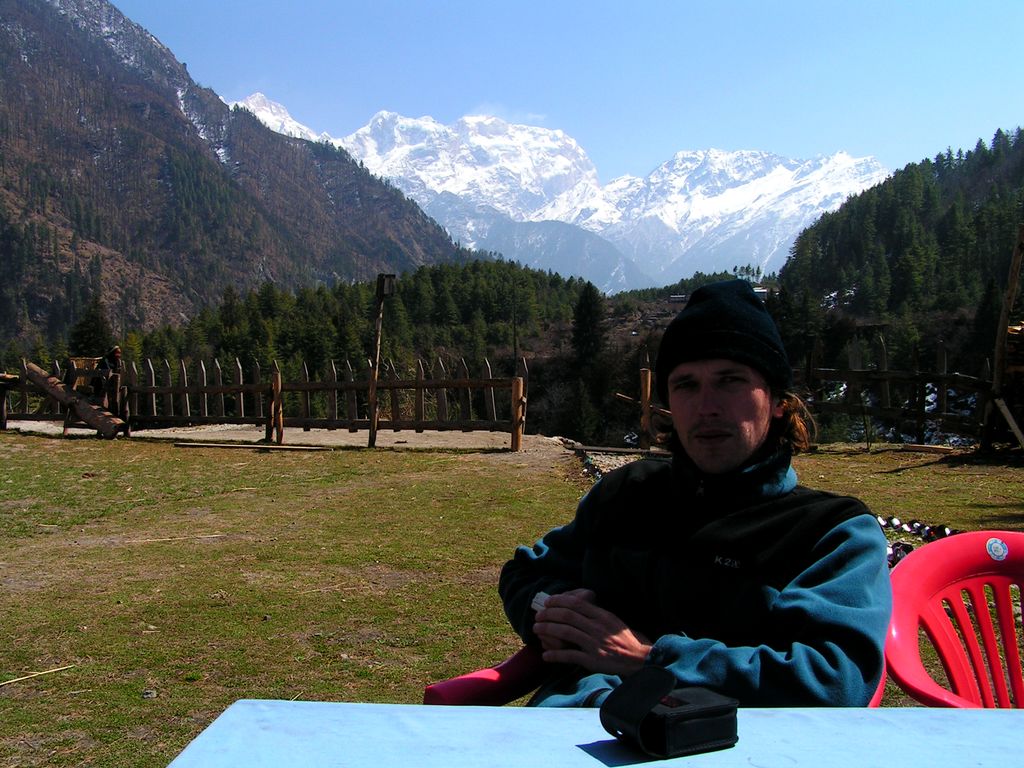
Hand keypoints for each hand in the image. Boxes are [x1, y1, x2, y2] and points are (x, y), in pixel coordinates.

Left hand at [533, 590, 651, 675]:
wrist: (640, 660)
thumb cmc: (627, 640)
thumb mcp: (614, 621)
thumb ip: (597, 614)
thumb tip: (579, 606)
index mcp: (603, 616)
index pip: (576, 603)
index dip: (558, 601)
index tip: (548, 602)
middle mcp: (598, 628)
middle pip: (567, 616)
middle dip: (549, 614)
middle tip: (538, 616)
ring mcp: (595, 644)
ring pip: (565, 632)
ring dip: (547, 630)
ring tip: (537, 630)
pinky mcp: (593, 660)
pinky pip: (570, 656)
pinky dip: (555, 655)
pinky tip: (546, 656)